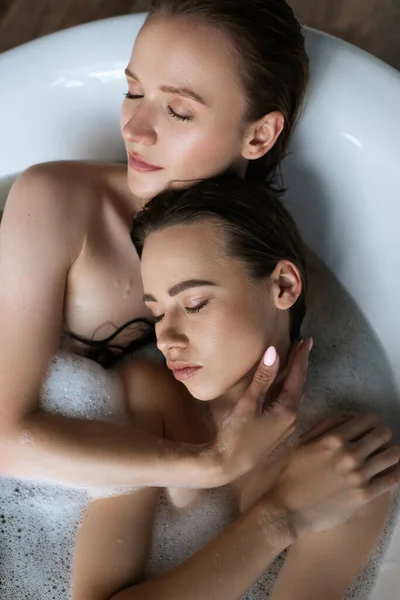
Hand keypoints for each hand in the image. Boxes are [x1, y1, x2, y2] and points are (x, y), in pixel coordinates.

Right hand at [208, 339, 311, 482]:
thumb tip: (274, 352)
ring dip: (294, 378)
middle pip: (299, 386)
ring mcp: (286, 427)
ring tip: (295, 361)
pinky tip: (283, 387)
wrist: (228, 465)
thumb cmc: (236, 434)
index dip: (300, 357)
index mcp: (287, 410)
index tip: (306, 341)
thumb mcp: (248, 403)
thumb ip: (263, 378)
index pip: (297, 377)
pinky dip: (287, 390)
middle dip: (300, 365)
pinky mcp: (277, 432)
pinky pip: (287, 405)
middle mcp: (292, 418)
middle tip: (303, 346)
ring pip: (294, 396)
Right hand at [268, 413, 399, 536]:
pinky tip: (394, 469)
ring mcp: (359, 475)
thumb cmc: (293, 473)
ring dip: (391, 451)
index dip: (370, 421)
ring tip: (387, 454)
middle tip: (378, 439)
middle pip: (382, 434)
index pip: (367, 420)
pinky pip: (392, 479)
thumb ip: (325, 425)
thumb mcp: (303, 442)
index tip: (369, 426)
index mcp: (333, 439)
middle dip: (382, 434)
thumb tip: (349, 418)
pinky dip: (396, 471)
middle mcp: (349, 454)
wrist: (290, 508)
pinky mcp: (365, 494)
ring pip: (392, 455)